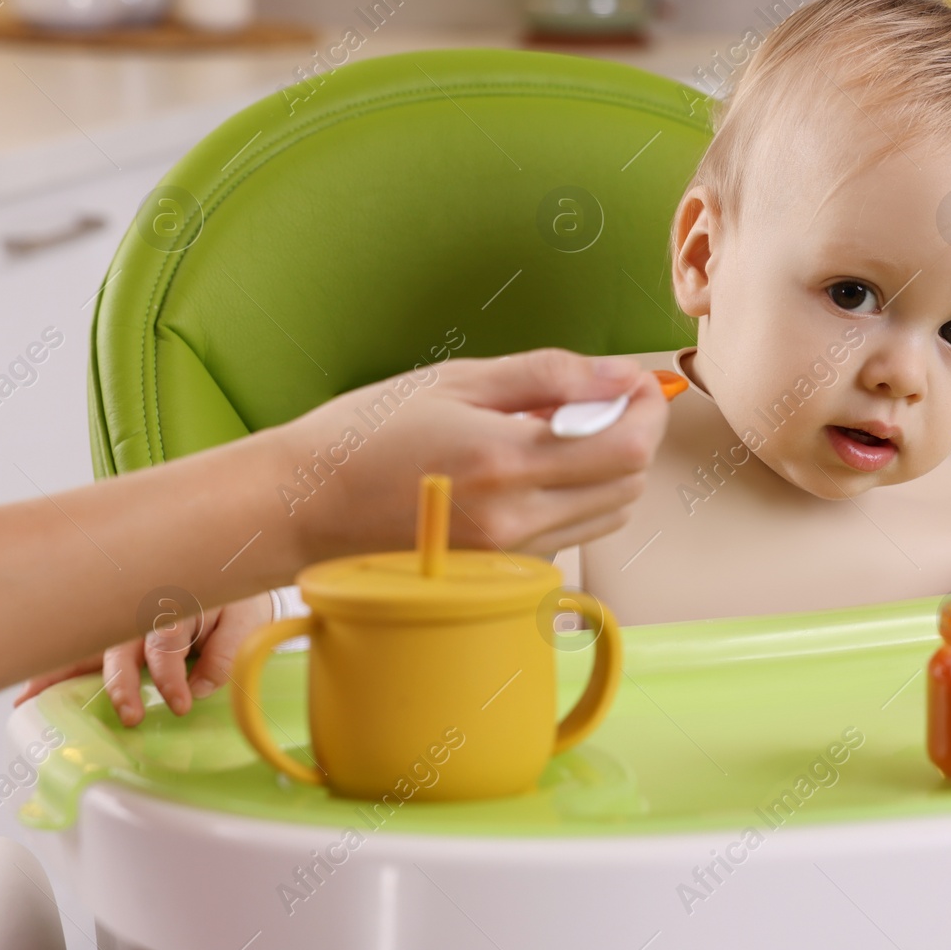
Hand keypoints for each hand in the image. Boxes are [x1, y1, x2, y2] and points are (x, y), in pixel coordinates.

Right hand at [15, 593, 273, 725]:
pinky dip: (56, 671)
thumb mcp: (244, 624)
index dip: (171, 678)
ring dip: (62, 676)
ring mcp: (123, 625)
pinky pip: (82, 654)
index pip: (167, 644)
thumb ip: (225, 654)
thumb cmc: (236, 604)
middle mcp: (143, 614)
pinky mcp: (115, 637)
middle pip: (123, 650)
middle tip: (130, 716)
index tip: (181, 704)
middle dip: (123, 685)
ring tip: (32, 700)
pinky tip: (30, 692)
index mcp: (178, 606)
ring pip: (90, 651)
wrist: (231, 578)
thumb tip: (200, 688)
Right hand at [263, 348, 668, 563]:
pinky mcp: (499, 574)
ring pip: (606, 514)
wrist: (301, 507)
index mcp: (504, 461)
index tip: (638, 384)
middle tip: (607, 400)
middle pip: (629, 485)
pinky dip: (574, 498)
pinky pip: (569, 533)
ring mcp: (508, 555)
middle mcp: (514, 518)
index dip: (648, 411)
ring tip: (564, 432)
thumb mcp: (458, 381)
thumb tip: (620, 376)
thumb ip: (550, 376)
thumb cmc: (367, 434)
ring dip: (610, 470)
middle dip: (635, 436)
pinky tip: (532, 470)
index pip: (626, 448)